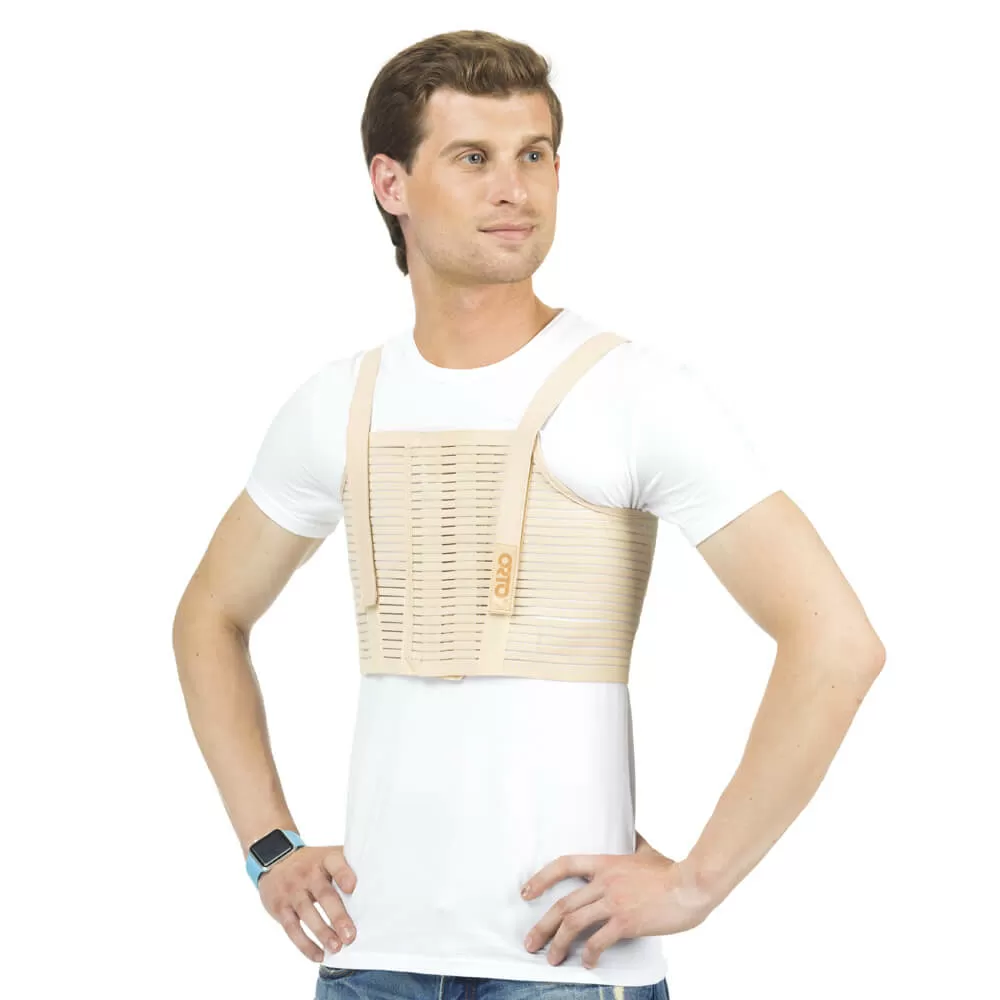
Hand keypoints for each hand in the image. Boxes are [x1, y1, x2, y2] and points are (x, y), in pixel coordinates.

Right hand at [257, 844, 357, 962]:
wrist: (275, 859)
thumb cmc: (313, 863)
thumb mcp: (328, 857)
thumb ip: (348, 866)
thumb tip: (379, 881)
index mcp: (324, 859)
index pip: (334, 863)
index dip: (343, 874)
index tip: (353, 887)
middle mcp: (307, 874)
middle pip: (323, 894)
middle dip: (337, 916)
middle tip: (350, 936)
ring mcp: (292, 890)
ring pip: (306, 913)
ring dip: (322, 932)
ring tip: (336, 947)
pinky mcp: (280, 907)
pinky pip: (291, 928)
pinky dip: (305, 944)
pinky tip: (318, 955)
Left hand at [520, 833, 715, 969]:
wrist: (691, 884)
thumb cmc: (672, 870)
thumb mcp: (647, 851)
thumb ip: (634, 842)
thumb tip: (632, 831)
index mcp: (606, 863)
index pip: (565, 865)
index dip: (541, 878)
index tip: (526, 892)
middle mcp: (604, 882)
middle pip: (563, 903)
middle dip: (543, 926)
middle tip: (531, 942)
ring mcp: (614, 902)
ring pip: (574, 923)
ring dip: (559, 944)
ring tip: (552, 958)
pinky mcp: (626, 922)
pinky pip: (599, 940)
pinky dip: (589, 954)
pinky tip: (587, 963)